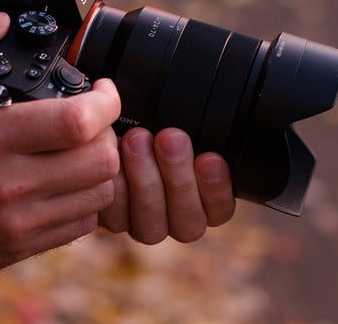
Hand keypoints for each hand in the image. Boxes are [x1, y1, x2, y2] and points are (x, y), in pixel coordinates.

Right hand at [0, 12, 120, 296]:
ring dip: (100, 167)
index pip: (78, 121)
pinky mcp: (16, 249)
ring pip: (98, 194)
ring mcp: (16, 223)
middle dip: (108, 132)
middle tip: (93, 118)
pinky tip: (63, 183)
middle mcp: (8, 185)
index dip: (106, 100)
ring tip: (81, 149)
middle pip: (102, 159)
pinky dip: (85, 201)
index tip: (102, 89)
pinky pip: (79, 226)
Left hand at [98, 128, 234, 243]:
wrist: (108, 127)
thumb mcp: (176, 120)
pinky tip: (113, 161)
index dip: (217, 190)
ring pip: (152, 226)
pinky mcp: (114, 221)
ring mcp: (144, 224)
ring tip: (137, 139)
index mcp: (204, 200)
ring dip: (145, 180)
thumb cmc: (152, 121)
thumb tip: (229, 112)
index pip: (219, 211)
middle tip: (169, 139)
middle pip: (187, 223)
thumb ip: (194, 131)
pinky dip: (115, 187)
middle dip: (179, 178)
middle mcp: (176, 219)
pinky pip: (116, 217)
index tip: (210, 158)